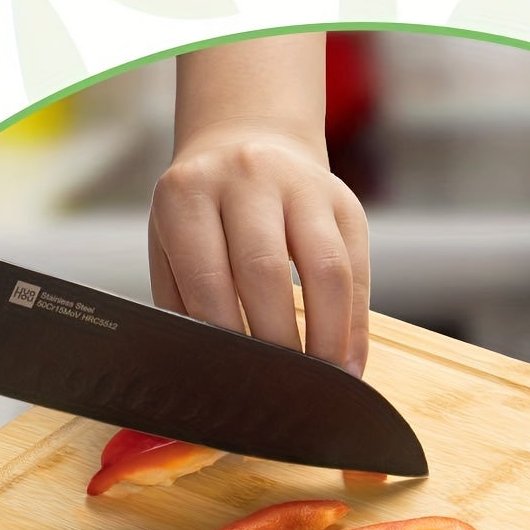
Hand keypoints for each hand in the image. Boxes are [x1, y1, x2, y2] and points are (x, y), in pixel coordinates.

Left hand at [149, 121, 370, 375]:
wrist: (244, 139)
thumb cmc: (199, 214)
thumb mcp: (170, 244)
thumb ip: (182, 302)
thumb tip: (208, 372)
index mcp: (188, 194)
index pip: (208, 276)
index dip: (225, 335)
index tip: (234, 381)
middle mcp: (246, 178)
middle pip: (266, 272)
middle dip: (275, 342)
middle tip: (277, 390)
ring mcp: (302, 185)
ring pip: (326, 269)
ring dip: (327, 336)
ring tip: (322, 383)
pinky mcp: (345, 203)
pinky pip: (359, 269)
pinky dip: (355, 325)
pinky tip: (348, 361)